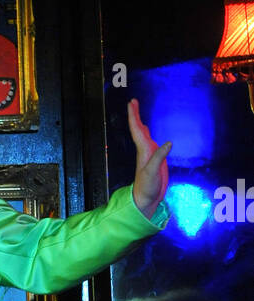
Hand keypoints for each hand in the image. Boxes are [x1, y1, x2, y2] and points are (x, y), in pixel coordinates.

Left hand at [127, 99, 170, 217]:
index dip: (134, 116)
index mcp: (143, 150)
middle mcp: (144, 149)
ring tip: (137, 111)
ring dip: (140, 122)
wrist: (145, 199)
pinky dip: (147, 133)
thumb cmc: (147, 187)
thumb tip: (168, 143)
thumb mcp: (153, 172)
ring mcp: (148, 154)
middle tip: (133, 101)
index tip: (131, 103)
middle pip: (138, 128)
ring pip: (142, 134)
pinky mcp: (153, 159)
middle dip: (135, 115)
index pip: (137, 129)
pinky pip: (149, 141)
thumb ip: (160, 157)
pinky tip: (148, 131)